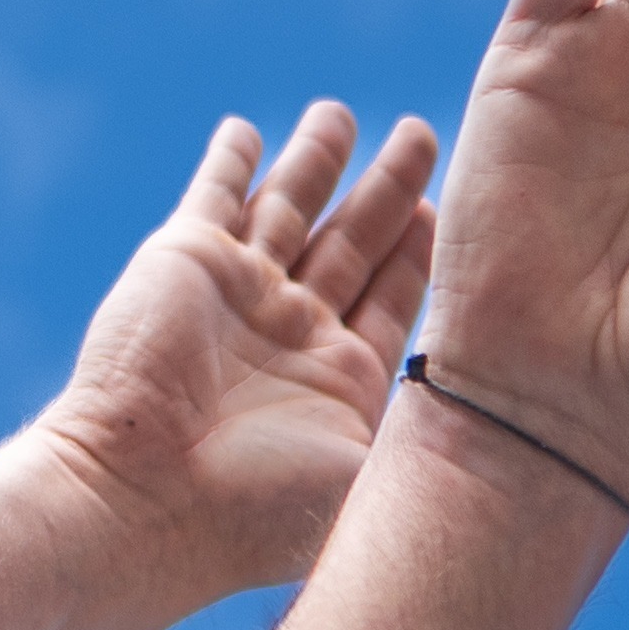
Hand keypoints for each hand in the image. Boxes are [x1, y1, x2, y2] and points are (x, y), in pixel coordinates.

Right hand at [27, 102, 430, 602]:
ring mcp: (238, 295)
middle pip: (354, 240)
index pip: (394, 297)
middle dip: (389, 189)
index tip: (451, 207)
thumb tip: (488, 427)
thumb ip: (417, 438)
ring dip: (316, 159)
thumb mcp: (365, 479)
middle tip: (423, 135)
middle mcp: (291, 333)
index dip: (421, 250)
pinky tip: (247, 130)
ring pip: (290, 205)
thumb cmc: (253, 514)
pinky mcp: (186, 259)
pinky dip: (230, 160)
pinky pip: (214, 194)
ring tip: (343, 115)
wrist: (140, 502)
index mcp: (341, 382)